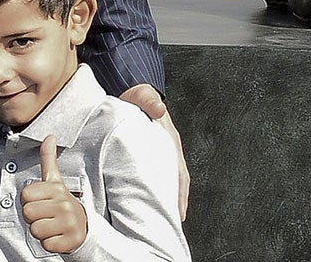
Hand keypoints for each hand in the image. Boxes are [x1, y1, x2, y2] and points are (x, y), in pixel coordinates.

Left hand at [18, 138, 87, 253]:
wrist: (83, 227)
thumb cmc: (62, 203)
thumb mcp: (55, 181)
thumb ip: (48, 159)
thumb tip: (49, 136)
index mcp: (56, 189)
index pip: (25, 196)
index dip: (29, 201)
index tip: (40, 202)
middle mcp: (63, 204)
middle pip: (28, 213)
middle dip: (33, 218)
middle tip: (45, 216)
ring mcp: (68, 223)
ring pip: (35, 230)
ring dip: (40, 232)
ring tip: (51, 226)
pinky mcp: (69, 241)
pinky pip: (45, 245)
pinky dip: (48, 243)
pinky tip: (57, 236)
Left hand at [119, 83, 189, 220]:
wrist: (130, 85)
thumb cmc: (139, 93)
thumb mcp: (144, 95)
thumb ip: (149, 100)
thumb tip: (158, 109)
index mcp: (169, 141)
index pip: (179, 173)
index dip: (181, 194)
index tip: (179, 214)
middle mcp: (165, 151)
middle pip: (172, 183)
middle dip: (172, 204)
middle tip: (167, 225)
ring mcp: (155, 153)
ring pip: (161, 181)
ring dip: (161, 199)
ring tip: (156, 221)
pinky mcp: (142, 153)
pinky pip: (148, 176)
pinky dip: (148, 190)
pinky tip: (141, 202)